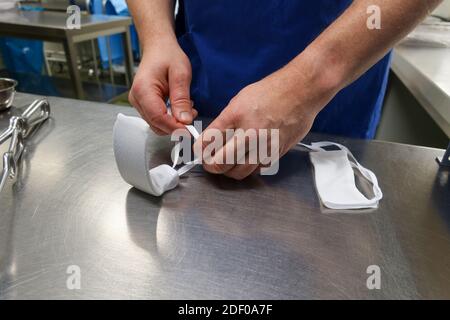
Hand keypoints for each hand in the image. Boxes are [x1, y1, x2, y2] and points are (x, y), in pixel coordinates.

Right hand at [128, 39, 196, 134]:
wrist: (158, 47)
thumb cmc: (167, 55)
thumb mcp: (181, 74)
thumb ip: (181, 98)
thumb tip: (184, 120)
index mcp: (143, 89)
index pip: (158, 117)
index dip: (174, 127)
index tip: (190, 130)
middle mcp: (137, 98)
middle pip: (156, 124)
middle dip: (176, 125)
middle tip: (192, 114)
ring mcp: (138, 103)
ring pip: (157, 124)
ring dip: (174, 122)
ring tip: (187, 106)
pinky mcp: (143, 105)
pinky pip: (157, 119)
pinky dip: (170, 118)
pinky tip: (179, 107)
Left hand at [194, 61, 336, 179]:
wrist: (301, 91)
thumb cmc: (271, 92)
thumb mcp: (240, 100)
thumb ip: (226, 121)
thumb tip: (213, 139)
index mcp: (235, 115)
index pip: (209, 140)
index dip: (200, 150)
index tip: (200, 151)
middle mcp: (249, 133)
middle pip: (221, 162)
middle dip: (211, 165)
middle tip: (210, 163)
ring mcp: (264, 145)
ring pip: (239, 172)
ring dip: (229, 171)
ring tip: (228, 164)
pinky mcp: (277, 153)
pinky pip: (257, 169)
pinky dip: (249, 168)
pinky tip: (247, 159)